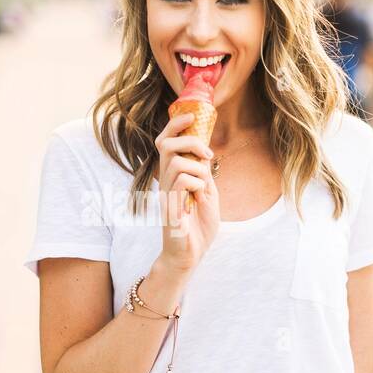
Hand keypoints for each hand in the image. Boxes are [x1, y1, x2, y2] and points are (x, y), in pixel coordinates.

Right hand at [155, 109, 219, 272]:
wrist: (189, 255)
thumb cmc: (197, 227)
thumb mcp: (207, 193)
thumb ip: (203, 173)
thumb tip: (204, 154)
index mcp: (172, 176)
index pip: (165, 141)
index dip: (174, 125)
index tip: (190, 117)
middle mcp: (165, 181)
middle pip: (165, 144)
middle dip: (190, 140)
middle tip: (207, 155)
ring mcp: (165, 193)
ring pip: (176, 162)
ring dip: (197, 168)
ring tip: (204, 185)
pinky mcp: (170, 206)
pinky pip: (181, 182)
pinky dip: (197, 184)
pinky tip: (200, 197)